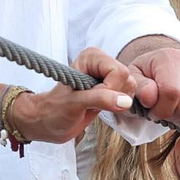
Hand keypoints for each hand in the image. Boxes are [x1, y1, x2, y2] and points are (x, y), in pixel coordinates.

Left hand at [10, 48, 145, 143]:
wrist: (48, 123)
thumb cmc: (54, 111)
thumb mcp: (75, 104)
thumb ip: (100, 99)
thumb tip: (125, 101)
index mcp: (92, 57)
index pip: (118, 72)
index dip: (110, 90)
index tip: (93, 99)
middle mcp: (102, 63)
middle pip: (127, 79)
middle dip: (114, 96)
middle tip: (93, 103)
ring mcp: (107, 76)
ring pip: (131, 88)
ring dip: (117, 102)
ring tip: (95, 105)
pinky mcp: (111, 89)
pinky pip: (128, 96)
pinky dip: (119, 106)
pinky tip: (102, 108)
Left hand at [125, 42, 179, 127]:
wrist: (167, 67)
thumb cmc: (148, 75)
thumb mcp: (135, 78)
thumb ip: (138, 87)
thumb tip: (149, 97)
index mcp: (171, 57)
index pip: (171, 91)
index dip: (159, 109)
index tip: (152, 110)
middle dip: (171, 116)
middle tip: (163, 112)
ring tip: (175, 112)